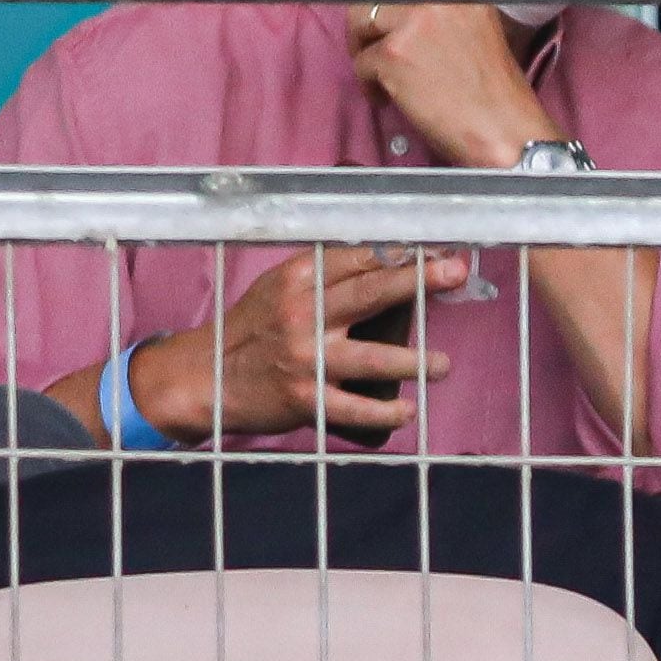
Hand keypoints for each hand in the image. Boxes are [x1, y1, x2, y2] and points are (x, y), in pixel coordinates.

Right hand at [129, 244, 466, 441]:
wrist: (204, 377)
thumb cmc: (253, 327)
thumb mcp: (281, 287)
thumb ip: (328, 274)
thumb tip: (391, 258)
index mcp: (299, 280)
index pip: (361, 258)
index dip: (405, 252)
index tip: (441, 247)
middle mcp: (302, 314)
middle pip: (372, 293)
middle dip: (420, 281)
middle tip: (456, 273)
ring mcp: (304, 359)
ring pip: (373, 358)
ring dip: (416, 361)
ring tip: (443, 365)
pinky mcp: (303, 398)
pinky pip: (353, 408)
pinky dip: (385, 413)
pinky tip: (408, 411)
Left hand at [348, 2, 562, 168]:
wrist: (503, 130)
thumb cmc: (494, 93)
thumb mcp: (477, 32)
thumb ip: (443, 16)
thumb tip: (402, 17)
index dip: (392, 6)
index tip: (389, 26)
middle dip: (368, 26)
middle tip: (373, 52)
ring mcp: (413, 24)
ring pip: (362, 26)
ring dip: (366, 53)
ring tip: (381, 79)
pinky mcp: (393, 54)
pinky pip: (361, 64)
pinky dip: (370, 85)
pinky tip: (388, 99)